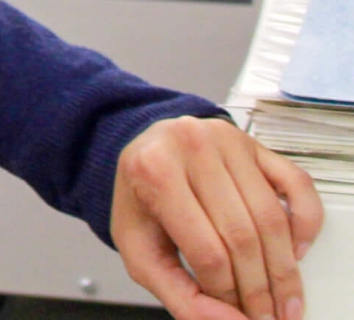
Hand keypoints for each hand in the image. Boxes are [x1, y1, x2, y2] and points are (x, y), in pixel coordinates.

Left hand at [113, 114, 322, 319]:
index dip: (228, 295)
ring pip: (271, 219)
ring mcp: (227, 141)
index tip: (240, 317)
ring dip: (284, 270)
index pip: (207, 251)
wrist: (146, 153)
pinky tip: (294, 252)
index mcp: (154, 172)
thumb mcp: (138, 248)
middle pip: (242, 238)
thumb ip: (176, 292)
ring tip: (285, 300)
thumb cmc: (141, 199)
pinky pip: (298, 186)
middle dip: (260, 290)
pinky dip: (305, 224)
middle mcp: (192, 148)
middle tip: (268, 317)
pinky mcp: (255, 144)